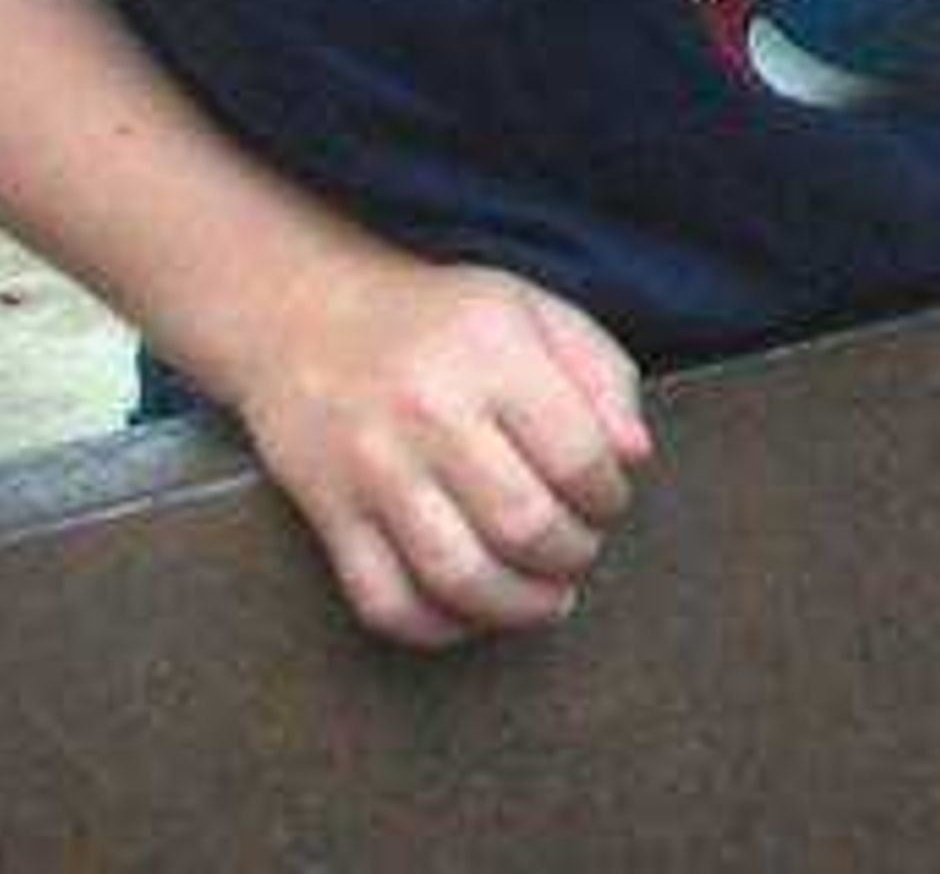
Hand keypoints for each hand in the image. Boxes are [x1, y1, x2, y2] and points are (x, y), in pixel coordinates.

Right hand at [223, 249, 652, 648]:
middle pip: (523, 525)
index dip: (610, 496)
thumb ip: (603, 375)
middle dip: (572, 554)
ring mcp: (373, 470)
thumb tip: (635, 458)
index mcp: (493, 356)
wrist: (305, 315)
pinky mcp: (329, 515)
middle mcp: (430, 414)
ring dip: (518, 606)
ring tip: (547, 595)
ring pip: (456, 576)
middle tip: (580, 548)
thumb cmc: (443, 318)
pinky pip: (385, 601)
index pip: (578, 456)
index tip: (607, 499)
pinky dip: (438, 628)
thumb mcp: (536, 311)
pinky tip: (473, 612)